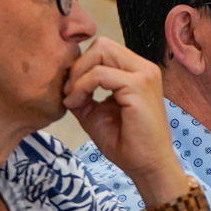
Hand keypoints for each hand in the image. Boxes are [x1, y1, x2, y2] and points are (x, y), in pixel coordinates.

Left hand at [63, 37, 181, 196]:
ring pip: (100, 51)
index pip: (103, 50)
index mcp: (137, 72)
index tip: (70, 92)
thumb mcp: (96, 112)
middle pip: (101, 44)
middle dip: (79, 66)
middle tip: (69, 92)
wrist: (147, 166)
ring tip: (73, 98)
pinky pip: (99, 74)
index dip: (82, 66)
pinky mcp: (139, 86)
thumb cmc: (127, 144)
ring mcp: (144, 75)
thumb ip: (83, 93)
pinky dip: (82, 86)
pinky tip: (76, 104)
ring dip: (79, 74)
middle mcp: (144, 68)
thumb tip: (63, 80)